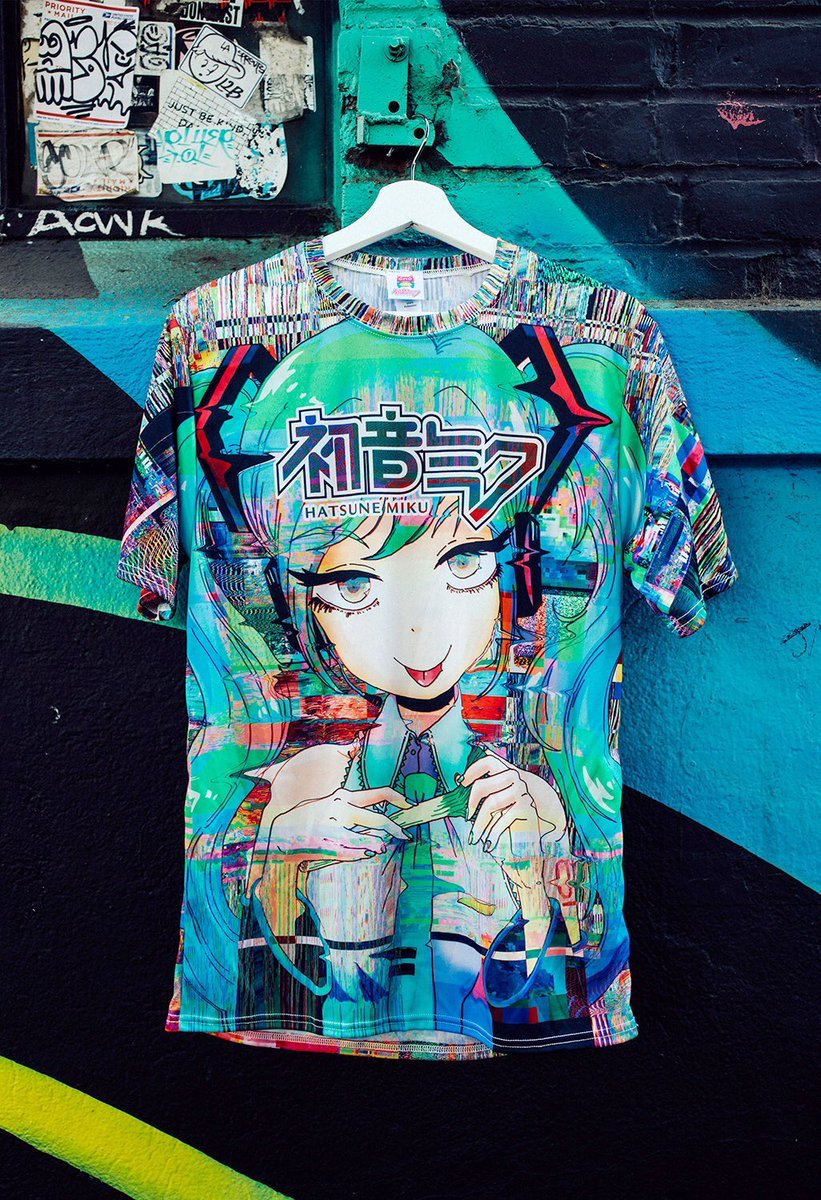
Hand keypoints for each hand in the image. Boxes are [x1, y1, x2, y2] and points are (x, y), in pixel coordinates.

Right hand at [258, 785, 411, 870]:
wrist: (277, 834)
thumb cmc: (305, 819)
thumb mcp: (328, 803)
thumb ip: (348, 804)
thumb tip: (369, 801)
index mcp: (342, 797)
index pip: (379, 794)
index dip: (398, 798)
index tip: (409, 805)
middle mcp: (341, 810)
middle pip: (378, 819)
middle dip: (396, 828)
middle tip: (406, 835)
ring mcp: (334, 829)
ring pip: (368, 839)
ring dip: (379, 844)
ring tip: (384, 846)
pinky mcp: (326, 846)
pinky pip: (352, 853)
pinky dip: (362, 854)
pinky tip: (369, 853)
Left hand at [462, 752, 565, 860]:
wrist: (541, 830)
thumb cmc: (513, 816)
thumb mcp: (499, 802)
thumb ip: (486, 792)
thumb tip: (460, 783)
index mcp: (507, 772)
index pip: (488, 762)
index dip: (472, 770)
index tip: (461, 782)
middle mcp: (515, 778)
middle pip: (483, 785)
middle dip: (471, 803)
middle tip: (467, 817)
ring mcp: (521, 791)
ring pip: (490, 804)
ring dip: (479, 825)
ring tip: (474, 838)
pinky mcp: (526, 806)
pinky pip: (502, 819)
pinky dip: (493, 833)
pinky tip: (488, 844)